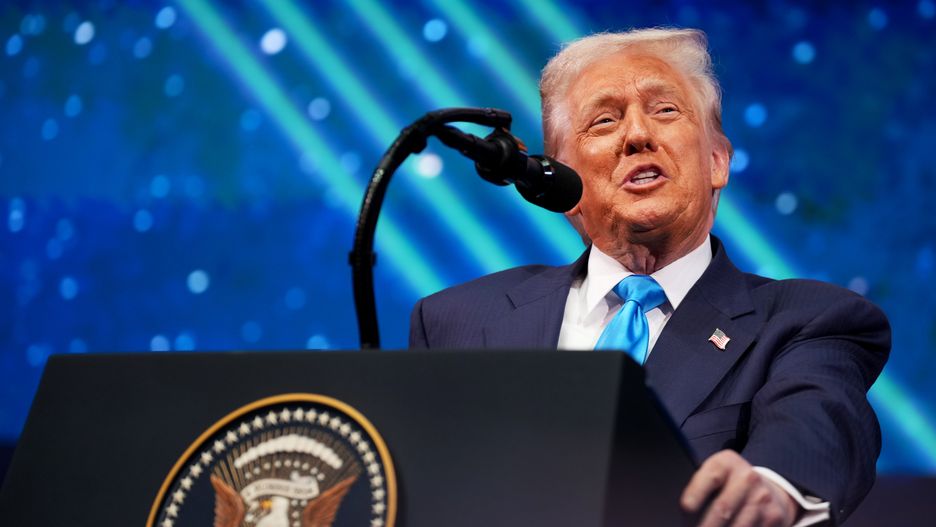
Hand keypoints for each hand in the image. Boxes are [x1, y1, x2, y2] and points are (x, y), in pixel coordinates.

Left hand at [680, 450, 798, 526]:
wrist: (766, 488)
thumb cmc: (728, 483)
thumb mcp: (715, 475)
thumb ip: (700, 486)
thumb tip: (685, 510)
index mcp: (726, 462)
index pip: (711, 478)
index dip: (696, 494)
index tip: (686, 508)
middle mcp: (748, 477)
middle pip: (722, 509)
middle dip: (704, 525)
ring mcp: (763, 497)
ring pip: (737, 526)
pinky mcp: (774, 516)